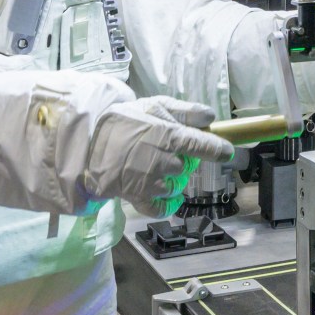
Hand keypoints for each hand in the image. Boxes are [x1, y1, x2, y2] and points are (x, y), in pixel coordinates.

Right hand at [87, 97, 232, 214]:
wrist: (86, 142)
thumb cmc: (123, 121)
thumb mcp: (154, 106)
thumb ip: (184, 110)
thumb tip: (210, 116)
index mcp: (166, 135)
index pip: (200, 145)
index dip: (218, 149)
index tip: (228, 152)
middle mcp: (159, 160)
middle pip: (186, 167)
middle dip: (181, 161)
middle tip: (166, 151)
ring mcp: (148, 182)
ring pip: (174, 186)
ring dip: (170, 179)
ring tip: (153, 167)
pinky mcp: (136, 197)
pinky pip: (160, 208)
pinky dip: (165, 204)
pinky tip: (163, 194)